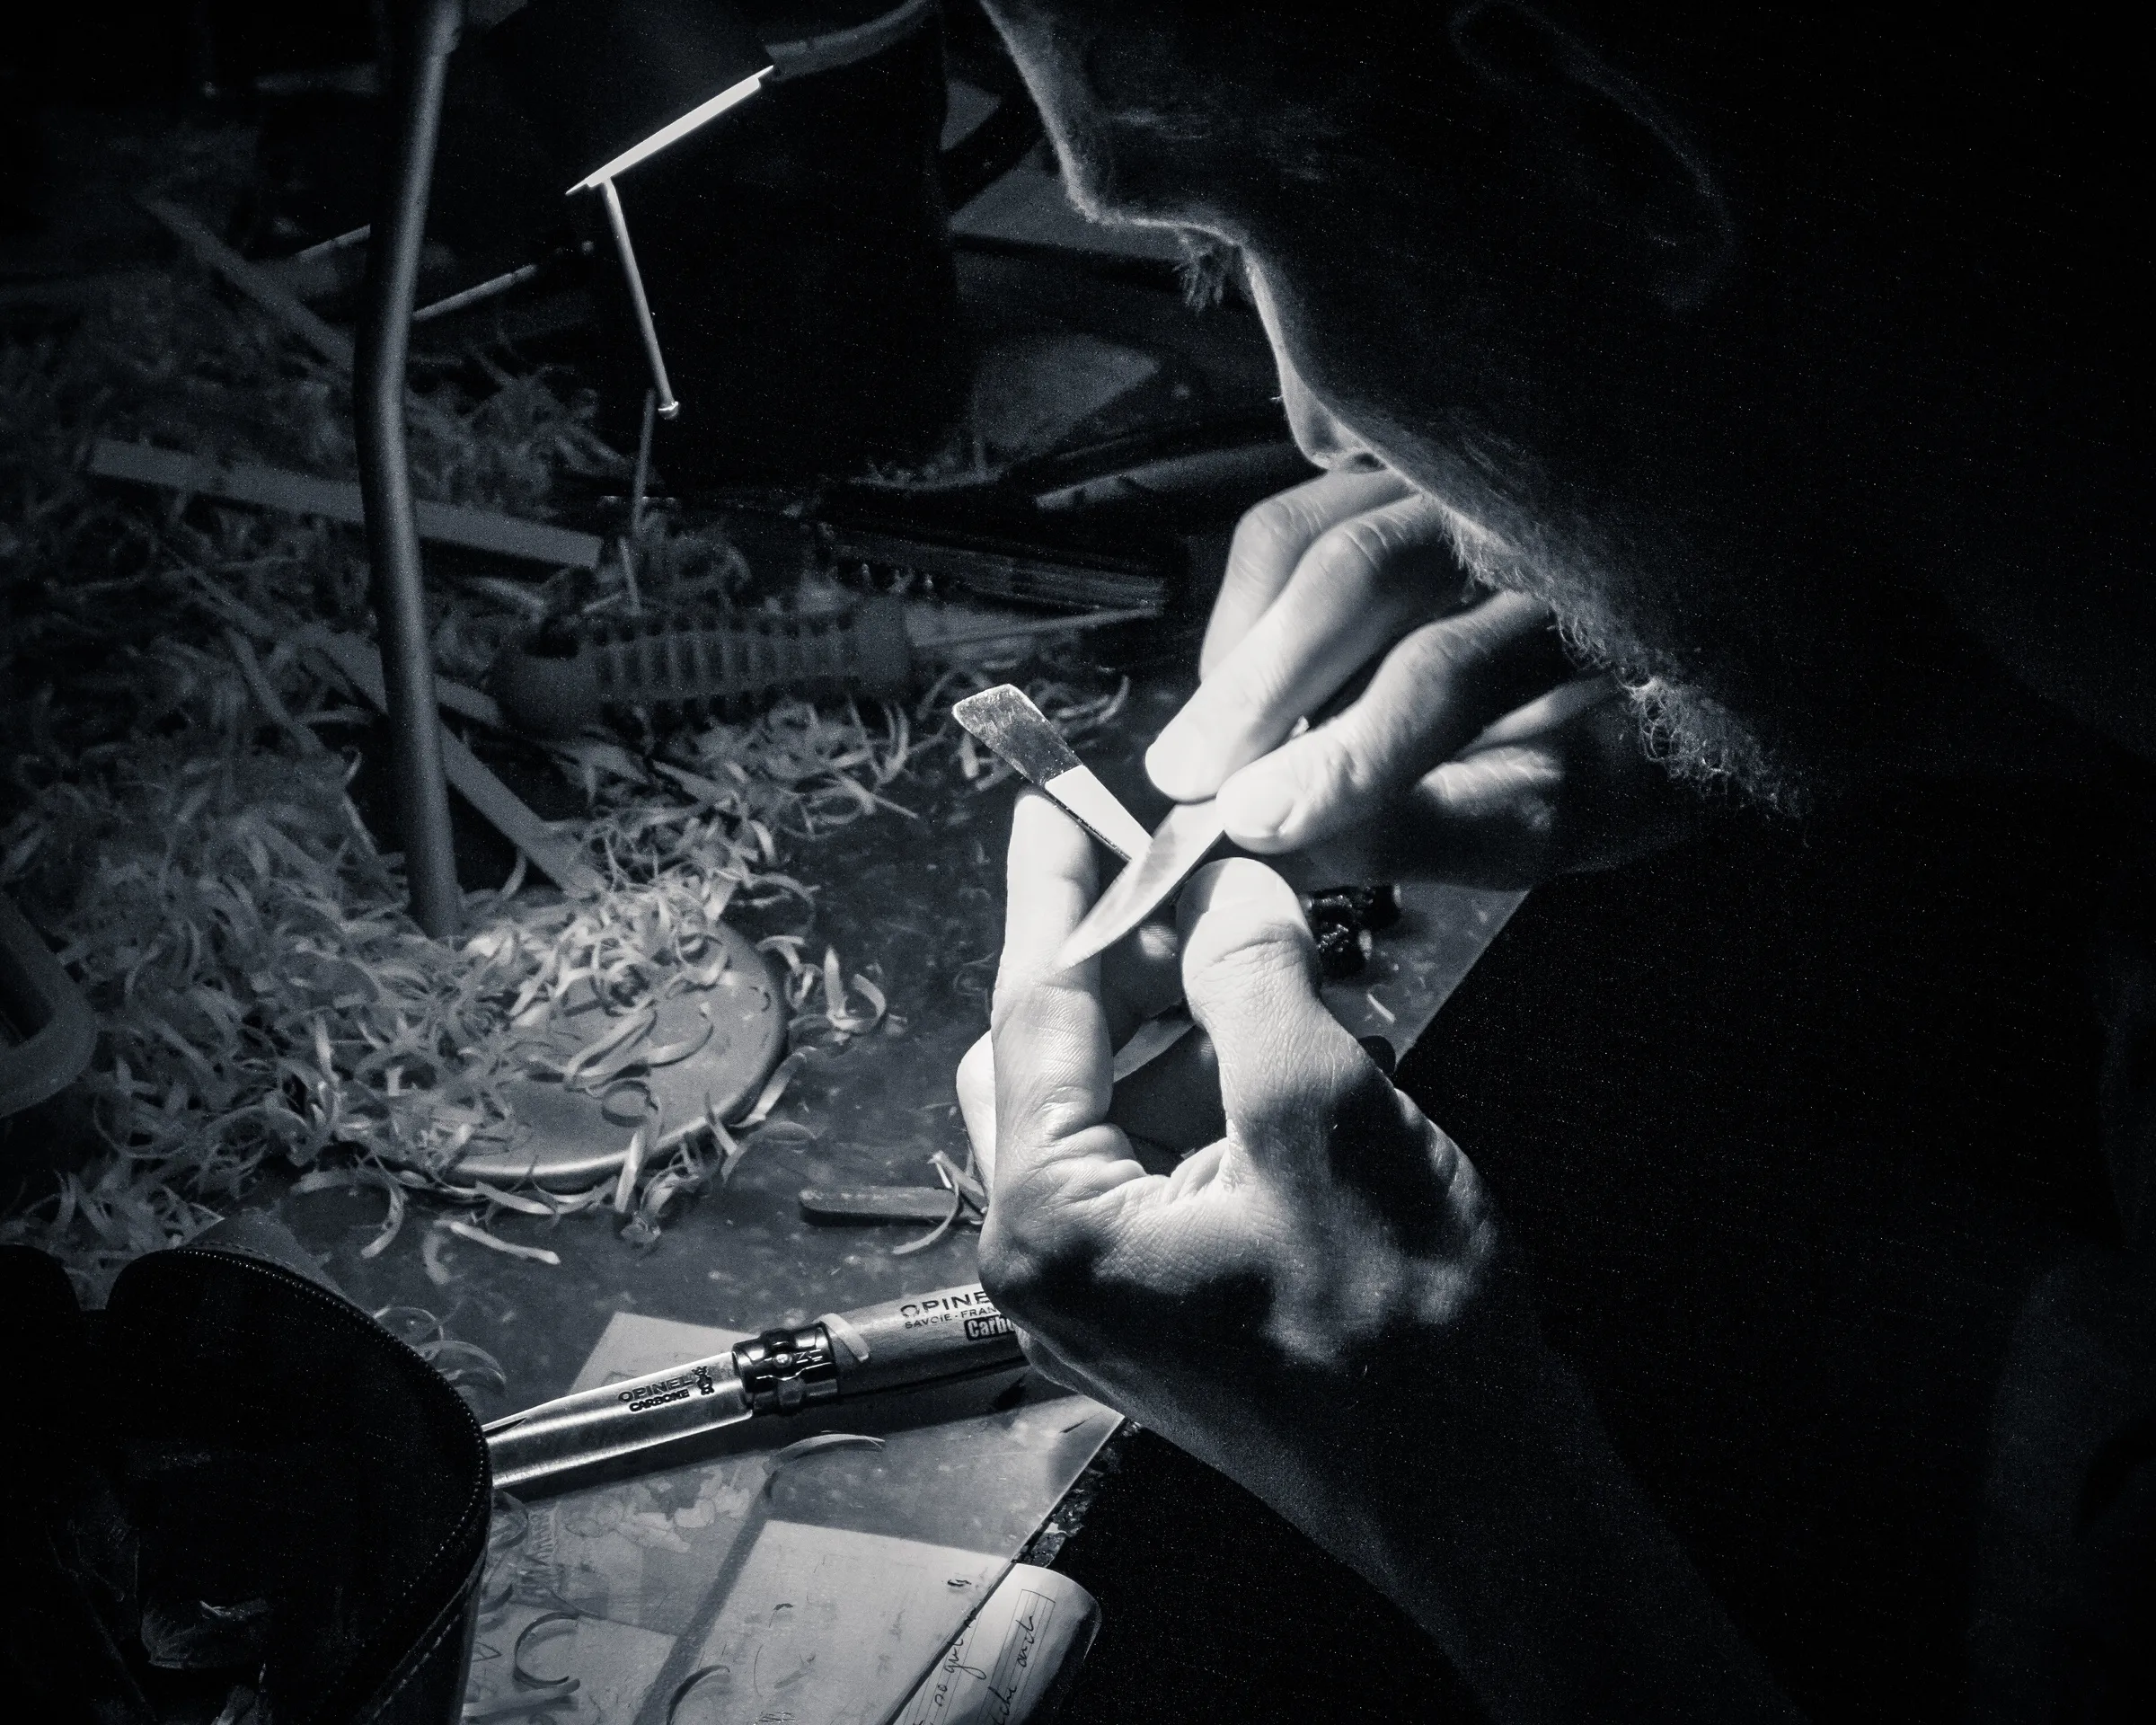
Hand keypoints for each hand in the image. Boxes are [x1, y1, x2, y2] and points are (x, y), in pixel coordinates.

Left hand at [972, 791, 1529, 1523]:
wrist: (1484, 1501)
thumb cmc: (1403, 1337)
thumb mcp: (1321, 1114)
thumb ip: (1252, 977)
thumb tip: (1222, 888)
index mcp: (1049, 1226)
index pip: (1035, 1015)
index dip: (1060, 896)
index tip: (1057, 807)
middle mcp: (1052, 1267)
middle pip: (1055, 1060)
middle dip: (1124, 958)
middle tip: (1182, 866)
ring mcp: (1110, 1294)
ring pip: (1113, 1108)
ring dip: (1184, 1021)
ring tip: (1262, 944)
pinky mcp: (1172, 1303)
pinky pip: (1164, 1161)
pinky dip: (1215, 1089)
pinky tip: (1289, 1038)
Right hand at [1145, 469, 1702, 887]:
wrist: (1738, 616)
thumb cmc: (1661, 724)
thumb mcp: (1587, 803)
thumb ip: (1453, 823)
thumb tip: (1293, 843)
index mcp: (1601, 605)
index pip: (1450, 671)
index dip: (1348, 753)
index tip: (1260, 823)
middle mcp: (1531, 512)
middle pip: (1360, 573)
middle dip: (1259, 689)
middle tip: (1189, 783)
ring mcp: (1465, 479)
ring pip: (1313, 532)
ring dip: (1241, 648)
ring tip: (1200, 749)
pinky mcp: (1413, 471)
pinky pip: (1306, 514)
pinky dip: (1254, 601)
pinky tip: (1241, 679)